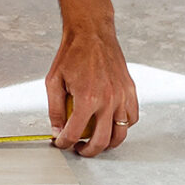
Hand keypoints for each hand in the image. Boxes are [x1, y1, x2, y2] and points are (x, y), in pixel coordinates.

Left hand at [46, 23, 137, 156]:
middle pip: (101, 141)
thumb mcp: (53, 81)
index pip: (75, 133)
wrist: (92, 33)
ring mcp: (122, 96)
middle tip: (79, 148)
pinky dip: (122, 126)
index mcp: (87, 98)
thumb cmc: (73, 53)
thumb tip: (57, 129)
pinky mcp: (131, 91)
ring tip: (95, 140)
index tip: (61, 142)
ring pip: (120, 134)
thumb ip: (54, 109)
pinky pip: (131, 119)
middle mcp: (108, 100)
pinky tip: (110, 123)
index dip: (65, 142)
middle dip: (88, 151)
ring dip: (107, 143)